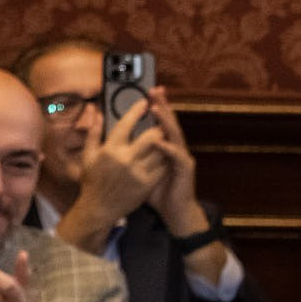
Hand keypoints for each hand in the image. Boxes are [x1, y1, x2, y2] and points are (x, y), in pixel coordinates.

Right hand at [76, 100, 168, 226]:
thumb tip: (97, 110)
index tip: (145, 102)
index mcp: (110, 150)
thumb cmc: (92, 181)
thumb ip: (93, 132)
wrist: (98, 209)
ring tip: (164, 137)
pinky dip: (166, 157)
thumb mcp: (88, 156)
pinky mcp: (148, 184)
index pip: (126, 124)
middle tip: (160, 122)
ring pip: (161, 150)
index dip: (137, 110)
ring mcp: (138, 173)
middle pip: (151, 136)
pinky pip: (163, 165)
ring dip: (165, 142)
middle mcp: (125, 160)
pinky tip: (165, 154)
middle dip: (158, 127)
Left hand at [142, 88, 201, 224]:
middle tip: (155, 90)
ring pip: (175, 135)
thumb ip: (133, 155)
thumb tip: (114, 144)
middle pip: (169, 122)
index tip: (147, 92)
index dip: (156, 106)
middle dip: (163, 105)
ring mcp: (182, 157)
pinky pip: (177, 156)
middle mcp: (175, 147)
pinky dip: (169, 148)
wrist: (174, 211)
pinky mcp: (185, 169)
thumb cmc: (157, 192)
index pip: (159, 122)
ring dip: (166, 121)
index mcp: (164, 146)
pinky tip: (161, 141)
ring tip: (157, 109)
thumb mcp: (141, 170)